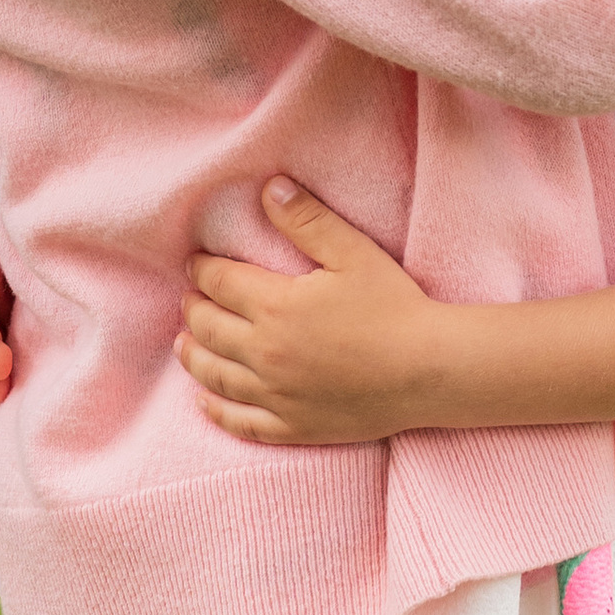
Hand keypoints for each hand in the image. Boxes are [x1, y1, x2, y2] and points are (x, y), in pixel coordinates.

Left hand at [177, 178, 438, 445]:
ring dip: (194, 356)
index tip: (195, 263)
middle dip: (193, 309)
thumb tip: (268, 188)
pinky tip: (206, 402)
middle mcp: (265, 354)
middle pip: (209, 329)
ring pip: (216, 376)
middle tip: (189, 298)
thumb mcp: (353, 252)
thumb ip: (307, 219)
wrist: (429, 370)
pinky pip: (242, 423)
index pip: (220, 284)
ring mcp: (276, 395)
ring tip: (184, 343)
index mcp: (275, 307)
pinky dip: (217, 411)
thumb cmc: (395, 307)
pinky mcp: (293, 426)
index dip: (202, 270)